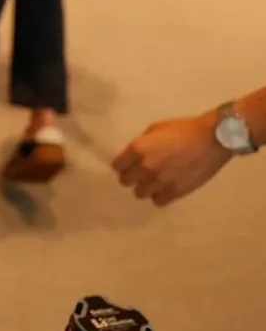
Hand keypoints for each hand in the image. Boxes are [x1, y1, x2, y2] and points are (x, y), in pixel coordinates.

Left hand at [113, 112, 231, 206]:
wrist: (212, 139)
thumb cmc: (183, 129)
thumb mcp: (155, 129)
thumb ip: (142, 144)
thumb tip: (134, 155)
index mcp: (138, 149)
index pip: (117, 166)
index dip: (122, 165)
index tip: (127, 164)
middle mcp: (145, 168)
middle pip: (126, 181)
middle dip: (131, 177)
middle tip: (140, 173)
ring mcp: (160, 182)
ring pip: (140, 193)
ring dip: (145, 188)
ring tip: (154, 182)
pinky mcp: (176, 192)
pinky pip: (158, 201)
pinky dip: (159, 196)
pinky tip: (165, 189)